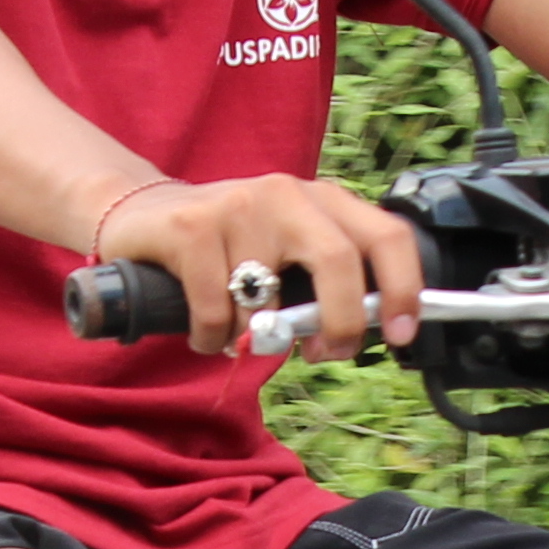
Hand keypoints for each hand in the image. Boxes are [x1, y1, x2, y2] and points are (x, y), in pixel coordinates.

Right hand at [91, 173, 425, 356]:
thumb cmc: (231, 250)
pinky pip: (216, 312)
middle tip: (325, 355)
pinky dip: (211, 338)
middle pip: (338, 261)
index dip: (405, 288)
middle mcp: (287, 193)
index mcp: (324, 200)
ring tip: (238, 334)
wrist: (143, 215)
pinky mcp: (191, 226)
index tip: (402, 334)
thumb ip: (328, 285)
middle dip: (340, 323)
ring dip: (254, 340)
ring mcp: (238, 205)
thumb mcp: (289, 255)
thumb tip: (363, 336)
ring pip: (268, 302)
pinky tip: (205, 330)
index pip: (387, 235)